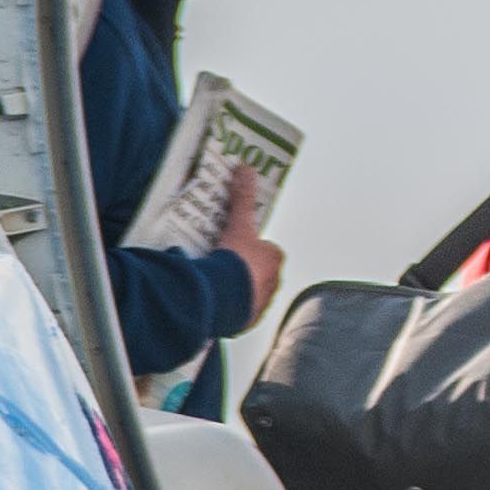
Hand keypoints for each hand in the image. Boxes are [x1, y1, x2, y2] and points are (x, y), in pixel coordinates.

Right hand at [217, 186, 286, 318]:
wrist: (223, 296)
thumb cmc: (236, 260)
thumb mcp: (239, 224)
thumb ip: (243, 197)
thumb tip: (247, 168)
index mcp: (275, 260)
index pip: (267, 249)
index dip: (250, 246)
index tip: (234, 245)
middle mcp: (273, 283)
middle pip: (258, 271)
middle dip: (244, 268)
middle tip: (222, 263)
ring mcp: (261, 303)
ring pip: (250, 292)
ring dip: (237, 288)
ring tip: (216, 282)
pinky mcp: (247, 321)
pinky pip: (239, 312)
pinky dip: (230, 307)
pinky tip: (214, 301)